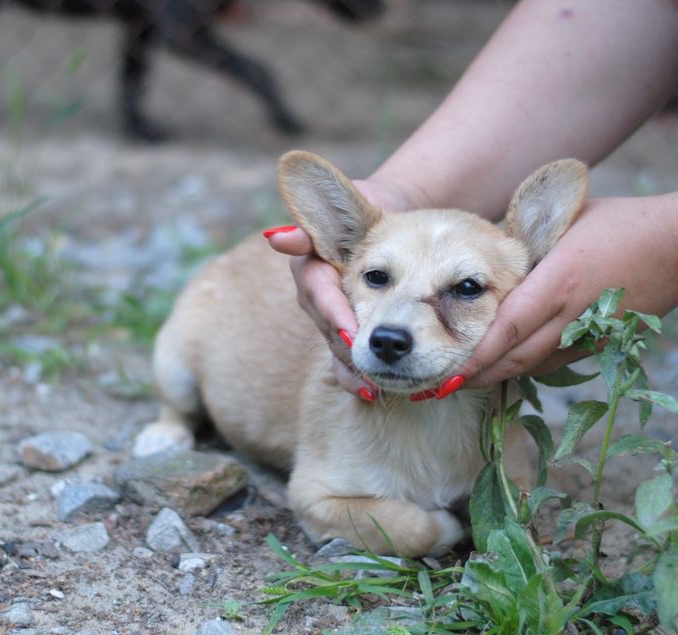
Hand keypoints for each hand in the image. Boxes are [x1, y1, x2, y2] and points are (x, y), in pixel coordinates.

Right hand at [265, 178, 419, 397]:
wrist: (397, 220)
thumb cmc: (373, 207)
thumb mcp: (353, 200)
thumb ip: (321, 215)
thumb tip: (280, 238)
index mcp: (312, 266)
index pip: (318, 293)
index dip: (334, 313)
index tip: (353, 331)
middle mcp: (316, 296)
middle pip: (328, 326)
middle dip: (348, 346)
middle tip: (370, 362)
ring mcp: (331, 318)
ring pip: (337, 347)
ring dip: (353, 367)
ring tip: (372, 382)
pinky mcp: (348, 333)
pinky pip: (348, 360)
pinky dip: (357, 376)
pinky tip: (371, 390)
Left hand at [458, 195, 677, 386]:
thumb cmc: (623, 223)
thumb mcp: (566, 221)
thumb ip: (527, 241)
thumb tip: (487, 253)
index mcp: (558, 283)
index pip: (507, 330)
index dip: (475, 357)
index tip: (445, 372)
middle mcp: (571, 316)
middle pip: (515, 359)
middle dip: (475, 377)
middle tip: (437, 387)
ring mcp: (589, 334)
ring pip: (533, 365)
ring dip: (498, 375)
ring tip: (462, 380)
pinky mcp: (603, 343)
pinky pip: (555, 361)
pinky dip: (526, 366)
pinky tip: (504, 366)